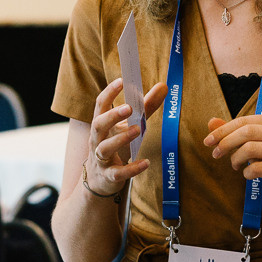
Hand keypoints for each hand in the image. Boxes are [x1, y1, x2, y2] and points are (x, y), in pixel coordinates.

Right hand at [84, 77, 168, 197]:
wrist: (99, 180)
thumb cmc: (115, 146)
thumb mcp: (127, 126)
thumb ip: (145, 108)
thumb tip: (163, 86)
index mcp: (100, 124)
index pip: (100, 105)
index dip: (109, 92)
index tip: (122, 80)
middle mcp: (97, 140)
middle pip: (98, 124)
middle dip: (112, 116)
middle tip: (128, 108)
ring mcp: (101, 159)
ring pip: (105, 148)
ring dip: (121, 138)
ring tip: (138, 130)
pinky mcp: (109, 176)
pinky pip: (118, 172)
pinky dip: (132, 168)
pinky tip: (145, 162)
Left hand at [204, 114, 261, 206]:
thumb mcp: (257, 145)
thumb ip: (235, 133)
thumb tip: (211, 122)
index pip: (245, 121)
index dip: (223, 130)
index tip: (208, 141)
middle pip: (247, 132)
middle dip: (226, 143)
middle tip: (215, 154)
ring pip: (251, 149)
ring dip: (236, 159)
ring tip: (235, 165)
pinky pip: (257, 168)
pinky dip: (247, 172)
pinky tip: (249, 175)